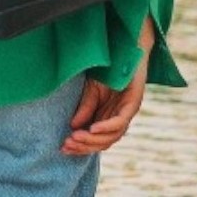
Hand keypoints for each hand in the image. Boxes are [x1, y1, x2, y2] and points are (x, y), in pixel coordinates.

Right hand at [62, 19, 157, 156]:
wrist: (126, 49)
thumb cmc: (109, 70)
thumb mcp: (91, 90)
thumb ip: (85, 108)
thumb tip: (73, 127)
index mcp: (109, 117)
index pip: (95, 139)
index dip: (80, 146)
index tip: (62, 148)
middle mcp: (119, 118)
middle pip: (103, 142)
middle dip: (84, 146)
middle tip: (66, 145)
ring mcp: (127, 112)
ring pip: (111, 137)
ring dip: (92, 140)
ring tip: (75, 138)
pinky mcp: (133, 104)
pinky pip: (120, 122)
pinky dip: (105, 128)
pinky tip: (91, 129)